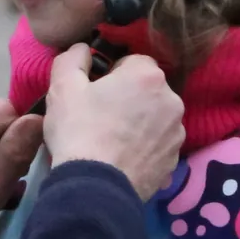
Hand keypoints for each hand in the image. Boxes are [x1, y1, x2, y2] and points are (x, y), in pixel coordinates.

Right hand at [41, 46, 183, 197]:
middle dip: (129, 97)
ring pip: (156, 116)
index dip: (112, 74)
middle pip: (148, 89)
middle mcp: (172, 100)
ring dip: (140, 122)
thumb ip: (73, 58)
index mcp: (148, 76)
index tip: (96, 92)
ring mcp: (176, 132)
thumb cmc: (79, 131)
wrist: (95, 188)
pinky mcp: (174, 160)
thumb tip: (83, 50)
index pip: (133, 61)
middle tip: (101, 116)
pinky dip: (144, 147)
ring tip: (112, 141)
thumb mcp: (62, 87)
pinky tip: (122, 158)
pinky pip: (158, 143)